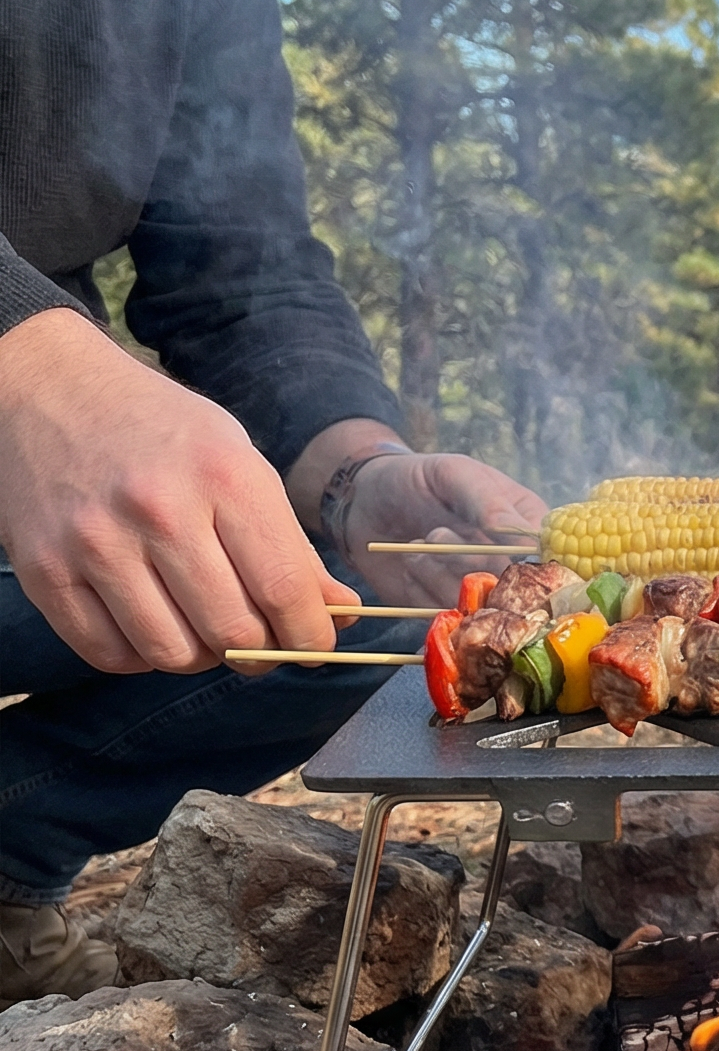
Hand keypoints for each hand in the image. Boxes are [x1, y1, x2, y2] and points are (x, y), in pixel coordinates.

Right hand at [0, 310, 356, 673]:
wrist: (53, 391)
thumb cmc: (165, 433)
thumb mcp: (242, 465)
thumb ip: (292, 545)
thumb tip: (342, 612)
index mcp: (224, 476)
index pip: (284, 588)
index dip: (310, 635)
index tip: (315, 645)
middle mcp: (159, 509)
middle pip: (232, 630)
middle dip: (261, 653)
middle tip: (263, 643)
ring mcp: (95, 542)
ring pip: (172, 653)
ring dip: (202, 658)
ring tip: (207, 631)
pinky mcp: (44, 570)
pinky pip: (109, 654)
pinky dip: (143, 658)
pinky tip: (156, 625)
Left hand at [330, 446, 547, 608]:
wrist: (365, 502)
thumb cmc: (418, 480)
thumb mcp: (455, 474)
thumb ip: (488, 502)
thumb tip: (524, 540)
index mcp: (527, 528)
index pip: (548, 558)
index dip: (524, 561)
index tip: (491, 548)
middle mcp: (512, 565)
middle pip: (511, 588)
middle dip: (467, 563)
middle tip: (436, 533)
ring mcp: (480, 591)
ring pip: (476, 606)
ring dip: (438, 574)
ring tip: (417, 545)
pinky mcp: (447, 611)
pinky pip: (444, 618)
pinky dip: (421, 591)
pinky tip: (411, 566)